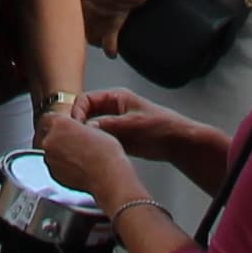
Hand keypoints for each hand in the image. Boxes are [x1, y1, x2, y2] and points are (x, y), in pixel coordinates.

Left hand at [32, 97, 132, 199]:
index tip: (59, 126)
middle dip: (56, 138)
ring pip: (49, 151)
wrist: (107, 176)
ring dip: (58, 152)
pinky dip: (61, 165)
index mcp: (59, 124)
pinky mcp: (53, 174)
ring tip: (77, 156)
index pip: (47, 118)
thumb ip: (76, 127)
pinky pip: (53, 166)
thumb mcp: (93, 128)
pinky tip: (76, 166)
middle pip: (46, 135)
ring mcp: (50, 159)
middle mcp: (50, 140)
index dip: (55, 123)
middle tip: (70, 142)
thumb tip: (75, 130)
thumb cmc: (105, 153)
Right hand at [86, 98, 232, 191]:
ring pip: (92, 128)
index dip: (77, 112)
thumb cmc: (160, 127)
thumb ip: (107, 125)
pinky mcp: (119, 138)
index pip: (86, 99)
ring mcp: (116, 124)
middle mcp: (113, 109)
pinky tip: (92, 154)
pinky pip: (100, 140)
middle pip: (86, 114)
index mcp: (116, 98)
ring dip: (87, 137)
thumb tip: (86, 128)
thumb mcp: (131, 124)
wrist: (178, 143)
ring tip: (81, 148)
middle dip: (79, 125)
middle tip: (73, 139)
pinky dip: (95, 145)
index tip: (73, 126)